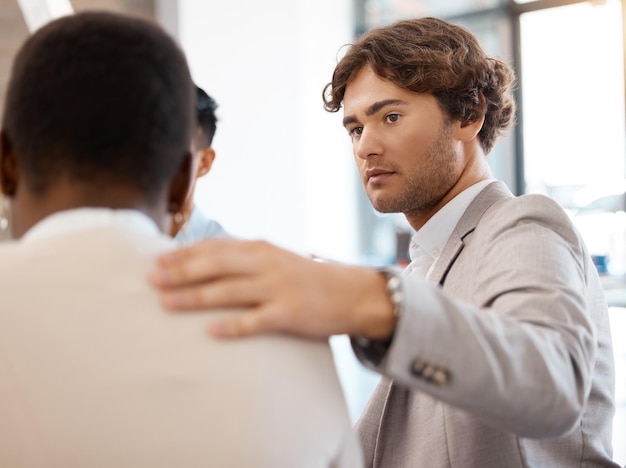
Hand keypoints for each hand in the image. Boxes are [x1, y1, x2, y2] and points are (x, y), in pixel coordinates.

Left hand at [149, 238, 396, 339]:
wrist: (349, 292)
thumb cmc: (305, 277)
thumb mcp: (274, 258)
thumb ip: (244, 258)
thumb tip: (203, 261)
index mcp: (260, 248)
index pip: (216, 246)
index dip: (185, 253)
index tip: (158, 260)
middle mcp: (266, 264)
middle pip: (216, 265)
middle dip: (181, 271)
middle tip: (152, 279)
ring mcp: (277, 288)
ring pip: (229, 291)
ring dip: (195, 297)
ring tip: (166, 302)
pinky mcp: (288, 313)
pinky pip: (255, 320)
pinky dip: (232, 326)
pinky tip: (211, 332)